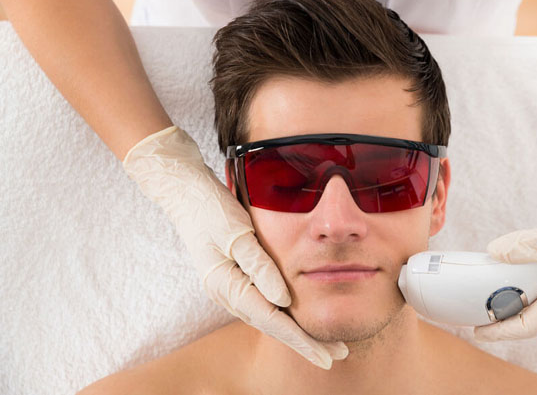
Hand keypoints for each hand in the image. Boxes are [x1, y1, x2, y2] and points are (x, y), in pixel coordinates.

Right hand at [123, 126, 348, 368]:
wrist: (184, 193)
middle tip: (338, 353)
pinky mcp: (234, 277)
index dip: (301, 340)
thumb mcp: (237, 233)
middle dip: (305, 342)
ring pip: (268, 317)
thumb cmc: (209, 208)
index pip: (272, 320)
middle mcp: (227, 293)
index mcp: (226, 286)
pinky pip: (262, 303)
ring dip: (297, 330)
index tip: (326, 356)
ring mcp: (229, 287)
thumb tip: (283, 300)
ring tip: (325, 340)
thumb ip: (260, 267)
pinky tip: (299, 316)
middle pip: (272, 325)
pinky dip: (284, 314)